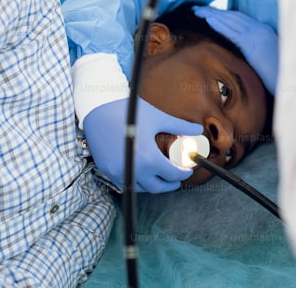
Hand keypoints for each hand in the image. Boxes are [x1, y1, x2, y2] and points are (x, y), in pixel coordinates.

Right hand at [83, 96, 200, 192]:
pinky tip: (142, 172)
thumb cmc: (129, 111)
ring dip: (153, 185)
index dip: (183, 173)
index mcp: (149, 159)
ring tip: (160, 176)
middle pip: (157, 187)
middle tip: (177, 179)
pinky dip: (136, 181)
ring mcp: (118, 172)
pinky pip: (125, 182)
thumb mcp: (158, 118)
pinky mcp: (107, 170)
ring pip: (140, 188)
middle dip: (170, 184)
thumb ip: (180, 126)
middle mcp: (133, 170)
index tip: (187, 169)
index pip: (172, 174)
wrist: (98, 108)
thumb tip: (198, 129)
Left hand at [191, 5, 278, 93]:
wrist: (293, 79)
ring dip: (213, 15)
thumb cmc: (281, 74)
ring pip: (231, 21)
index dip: (224, 15)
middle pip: (233, 17)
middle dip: (215, 12)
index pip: (240, 19)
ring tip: (198, 11)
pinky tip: (209, 20)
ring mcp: (257, 35)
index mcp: (264, 31)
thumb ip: (255, 51)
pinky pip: (233, 32)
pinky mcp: (253, 44)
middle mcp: (260, 30)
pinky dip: (220, 24)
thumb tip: (244, 52)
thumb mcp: (268, 58)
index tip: (210, 13)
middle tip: (199, 9)